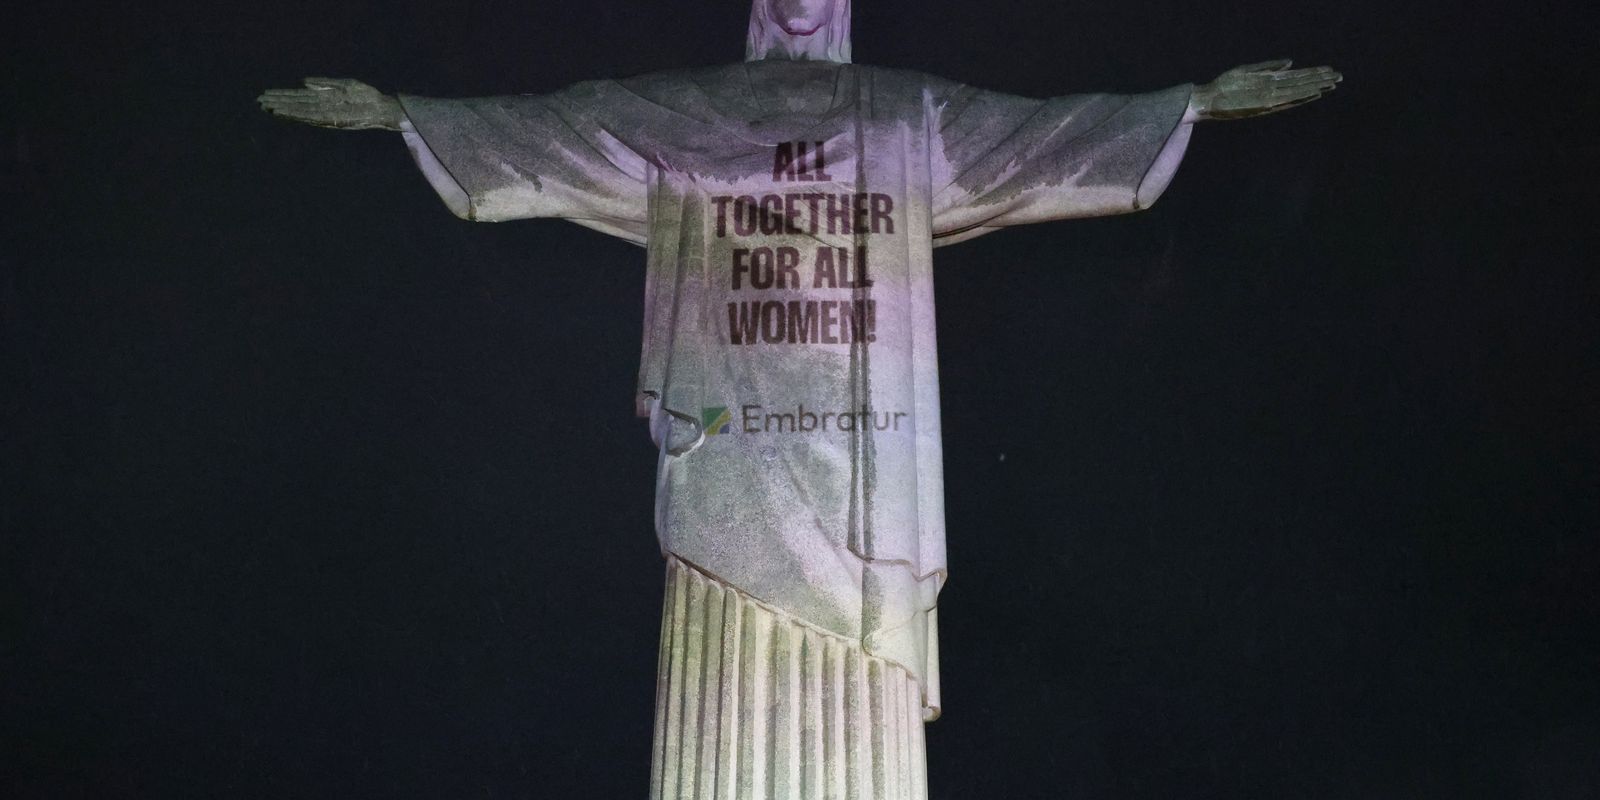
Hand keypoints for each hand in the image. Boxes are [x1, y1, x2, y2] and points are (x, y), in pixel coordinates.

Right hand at [257, 78, 402, 130]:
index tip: (267, 94)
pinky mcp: (332, 120)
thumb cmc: (365, 95)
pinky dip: (298, 115)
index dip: (282, 96)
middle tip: (259, 102)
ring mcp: (326, 113)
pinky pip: (311, 117)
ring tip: (267, 108)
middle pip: (295, 104)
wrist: (381, 106)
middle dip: (278, 103)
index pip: (298, 97)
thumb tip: (303, 81)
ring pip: (299, 111)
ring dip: (283, 110)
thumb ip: (324, 83)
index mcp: (323, 97)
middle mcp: (321, 106)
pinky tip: (286, 113)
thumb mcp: (344, 84)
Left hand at [1187, 61, 1341, 121]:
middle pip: (1301, 84)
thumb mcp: (1248, 71)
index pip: (1297, 78)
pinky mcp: (1261, 105)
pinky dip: (1299, 97)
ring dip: (1315, 88)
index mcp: (1270, 82)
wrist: (1207, 99)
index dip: (1313, 74)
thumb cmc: (1226, 86)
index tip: (1330, 71)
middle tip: (1340, 77)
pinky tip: (1313, 93)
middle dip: (1320, 80)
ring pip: (1297, 92)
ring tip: (1332, 84)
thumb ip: (1269, 66)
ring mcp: (1268, 98)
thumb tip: (1291, 62)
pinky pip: (1285, 100)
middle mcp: (1272, 91)